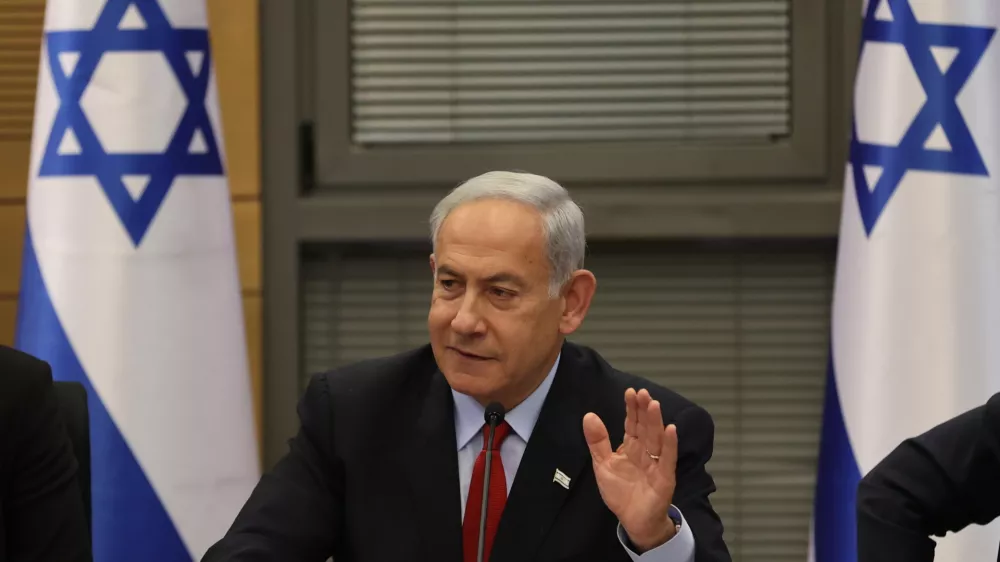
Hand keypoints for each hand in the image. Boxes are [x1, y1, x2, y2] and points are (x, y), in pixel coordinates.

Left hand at [583, 388, 678, 552]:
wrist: (633, 520)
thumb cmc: (621, 493)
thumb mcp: (603, 465)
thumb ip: (597, 441)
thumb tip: (588, 416)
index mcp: (631, 447)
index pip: (632, 423)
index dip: (632, 408)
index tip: (630, 392)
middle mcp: (646, 451)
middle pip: (646, 427)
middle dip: (644, 410)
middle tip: (643, 393)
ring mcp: (656, 463)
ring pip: (656, 439)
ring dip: (656, 422)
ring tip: (654, 405)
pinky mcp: (665, 477)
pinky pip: (667, 459)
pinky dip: (670, 444)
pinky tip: (670, 429)